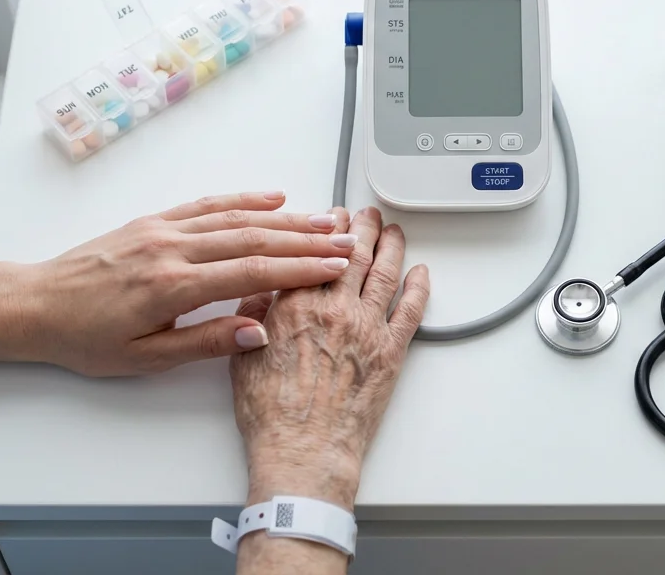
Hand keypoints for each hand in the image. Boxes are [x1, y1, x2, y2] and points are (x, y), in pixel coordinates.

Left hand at [0, 191, 356, 376]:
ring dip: (284, 218)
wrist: (34, 305)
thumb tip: (257, 333)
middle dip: (305, 240)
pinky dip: (243, 200)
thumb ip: (204, 343)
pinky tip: (271, 199)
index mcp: (172, 285)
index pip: (252, 271)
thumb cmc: (83, 338)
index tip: (335, 268)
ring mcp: (162, 230)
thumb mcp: (144, 358)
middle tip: (346, 241)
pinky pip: (206, 205)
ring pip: (235, 218)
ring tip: (324, 220)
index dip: (300, 269)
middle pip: (253, 238)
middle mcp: (171, 248)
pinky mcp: (153, 222)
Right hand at [229, 207, 430, 510]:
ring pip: (385, 273)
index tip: (331, 217)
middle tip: (366, 214)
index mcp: (295, 305)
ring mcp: (368, 328)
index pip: (314, 253)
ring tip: (394, 231)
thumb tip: (261, 290)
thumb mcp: (242, 358)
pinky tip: (421, 273)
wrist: (304, 450)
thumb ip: (252, 316)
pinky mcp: (391, 352)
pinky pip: (411, 311)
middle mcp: (335, 308)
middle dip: (361, 228)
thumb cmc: (272, 414)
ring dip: (392, 247)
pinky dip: (419, 287)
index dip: (325, 231)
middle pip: (353, 254)